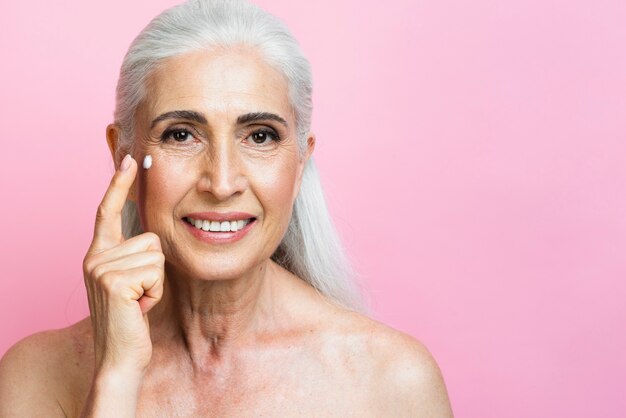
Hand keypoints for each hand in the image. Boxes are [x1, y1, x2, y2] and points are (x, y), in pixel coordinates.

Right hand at [83, 154, 163, 375]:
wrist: (120, 356)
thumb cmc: (131, 319)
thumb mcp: (132, 281)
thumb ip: (135, 255)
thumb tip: (153, 233)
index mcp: (98, 254)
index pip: (109, 211)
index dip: (119, 184)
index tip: (130, 159)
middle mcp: (94, 256)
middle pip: (151, 238)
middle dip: (156, 269)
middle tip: (139, 295)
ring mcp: (100, 267)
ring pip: (156, 254)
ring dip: (156, 282)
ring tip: (138, 302)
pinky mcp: (113, 280)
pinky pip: (156, 271)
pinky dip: (155, 292)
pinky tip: (138, 308)